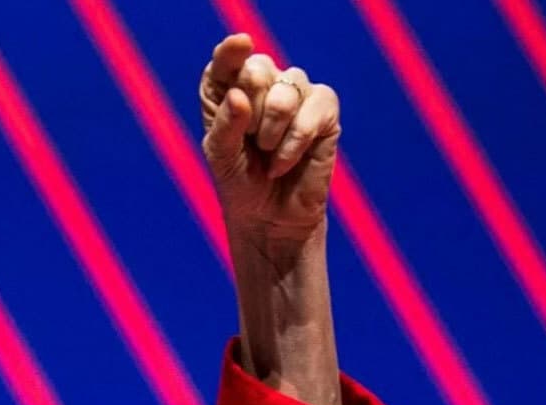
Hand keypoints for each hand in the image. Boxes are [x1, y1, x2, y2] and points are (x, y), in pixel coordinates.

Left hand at [199, 33, 339, 253]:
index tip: (240, 44)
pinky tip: (283, 163)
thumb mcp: (221, 156)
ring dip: (270, 131)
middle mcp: (265, 85)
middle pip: (257, 68)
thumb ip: (225, 125)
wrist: (269, 219)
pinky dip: (293, 142)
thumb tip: (240, 95)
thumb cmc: (240, 183)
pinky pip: (312, 111)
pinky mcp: (324, 111)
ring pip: (286, 89)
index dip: (232, 51)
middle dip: (250, 109)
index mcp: (230, 90)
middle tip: (250, 140)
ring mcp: (297, 94)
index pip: (227, 59)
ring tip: (266, 155)